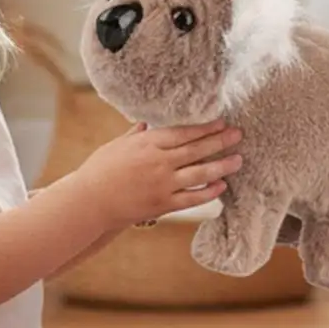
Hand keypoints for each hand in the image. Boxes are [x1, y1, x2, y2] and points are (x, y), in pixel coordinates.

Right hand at [77, 121, 242, 230]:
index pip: (184, 132)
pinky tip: (221, 186)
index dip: (205, 127)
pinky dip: (208, 192)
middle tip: (238, 135)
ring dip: (222, 166)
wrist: (89, 202)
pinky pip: (192, 197)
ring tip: (238, 160)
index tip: (222, 122)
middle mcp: (158, 162)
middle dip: (220, 141)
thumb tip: (145, 124)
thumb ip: (134, 135)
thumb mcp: (116, 146)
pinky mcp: (163, 205)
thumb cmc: (99, 171)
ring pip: (199, 173)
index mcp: (148, 143)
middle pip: (196, 149)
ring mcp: (162, 184)